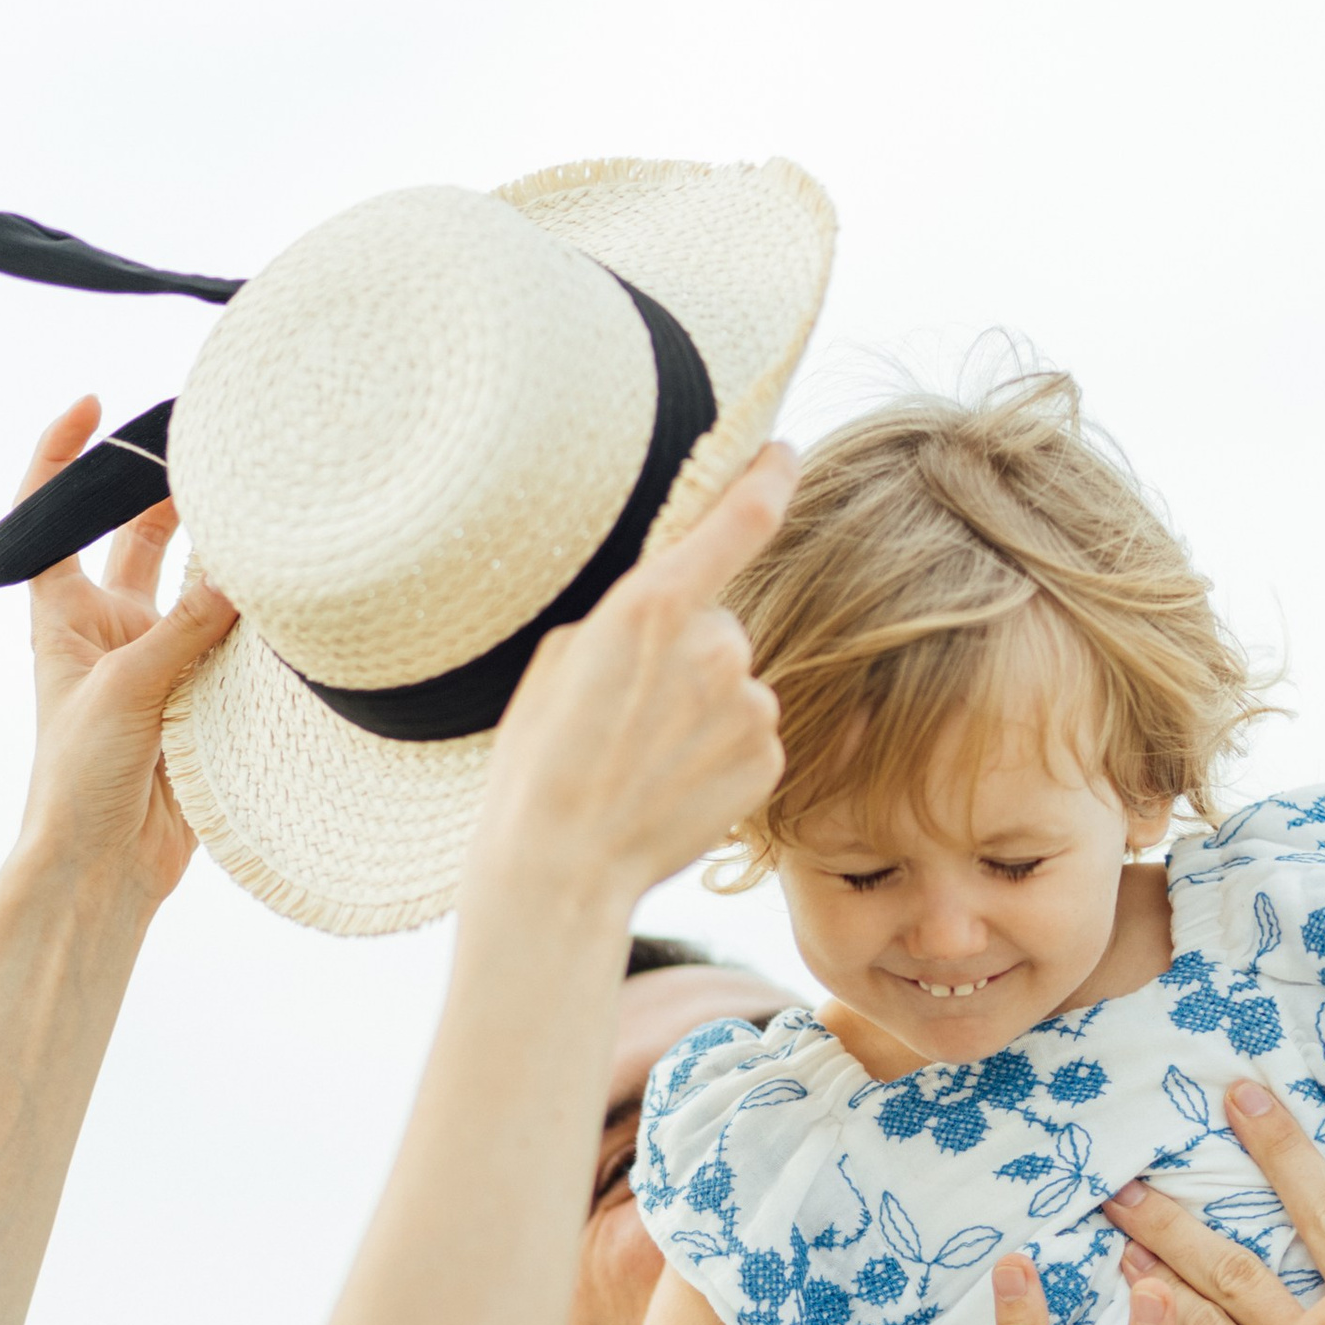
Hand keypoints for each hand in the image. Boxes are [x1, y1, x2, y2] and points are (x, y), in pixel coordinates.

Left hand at [11, 397, 237, 905]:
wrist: (103, 869)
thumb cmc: (78, 781)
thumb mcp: (124, 688)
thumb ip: (183, 627)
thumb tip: (243, 571)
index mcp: (62, 615)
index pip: (50, 516)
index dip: (61, 456)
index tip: (92, 404)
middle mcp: (110, 630)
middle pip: (140, 536)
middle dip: (174, 491)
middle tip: (220, 453)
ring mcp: (159, 664)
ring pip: (199, 590)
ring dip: (226, 563)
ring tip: (267, 519)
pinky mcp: (200, 702)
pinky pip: (235, 648)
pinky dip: (258, 628)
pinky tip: (289, 604)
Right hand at [463, 447, 794, 917]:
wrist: (560, 869)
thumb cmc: (539, 766)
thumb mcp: (560, 662)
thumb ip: (627, 621)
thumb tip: (667, 621)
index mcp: (651, 605)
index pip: (736, 520)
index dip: (767, 478)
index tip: (784, 455)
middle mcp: (715, 646)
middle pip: (719, 627)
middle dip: (685, 658)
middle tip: (628, 715)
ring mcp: (751, 706)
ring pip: (736, 687)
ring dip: (701, 712)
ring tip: (643, 760)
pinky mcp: (770, 760)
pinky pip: (750, 737)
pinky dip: (719, 756)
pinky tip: (670, 786)